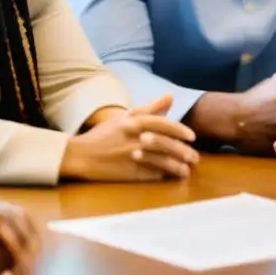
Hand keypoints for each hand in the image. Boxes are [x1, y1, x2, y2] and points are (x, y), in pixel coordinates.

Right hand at [61, 94, 198, 181]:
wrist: (80, 155)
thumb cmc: (105, 134)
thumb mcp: (125, 117)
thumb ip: (150, 108)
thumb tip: (171, 97)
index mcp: (134, 123)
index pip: (163, 124)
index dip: (180, 131)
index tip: (192, 137)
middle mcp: (134, 138)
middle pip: (165, 144)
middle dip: (183, 152)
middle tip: (195, 157)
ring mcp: (131, 157)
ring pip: (160, 161)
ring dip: (176, 167)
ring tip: (186, 170)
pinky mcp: (128, 174)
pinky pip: (150, 175)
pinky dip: (162, 176)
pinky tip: (171, 177)